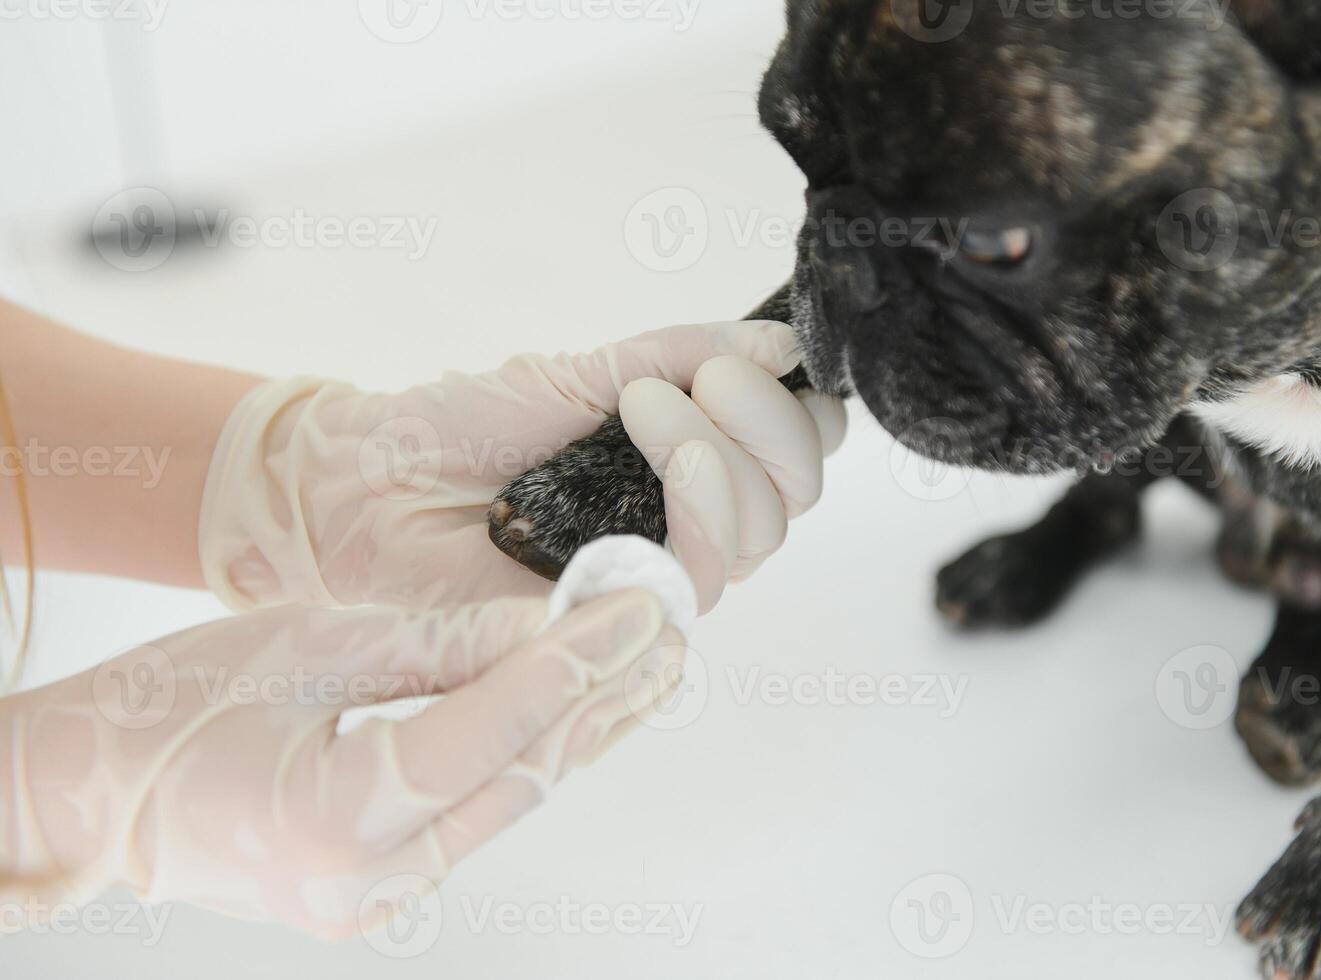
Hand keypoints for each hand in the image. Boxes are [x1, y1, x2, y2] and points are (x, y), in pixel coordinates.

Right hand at [0, 589, 682, 935]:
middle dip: (605, 696)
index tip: (641, 603)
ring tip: (652, 666)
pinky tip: (580, 710)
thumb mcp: (303, 644)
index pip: (494, 729)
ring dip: (583, 728)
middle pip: (521, 776)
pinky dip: (529, 754)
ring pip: (510, 800)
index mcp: (334, 815)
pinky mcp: (380, 893)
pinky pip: (477, 814)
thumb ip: (434, 644)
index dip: (576, 660)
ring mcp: (375, 901)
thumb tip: (545, 621)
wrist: (87, 799)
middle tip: (674, 627)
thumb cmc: (166, 708)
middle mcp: (367, 882)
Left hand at [199, 321, 845, 610]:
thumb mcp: (583, 372)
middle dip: (762, 429)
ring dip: (717, 462)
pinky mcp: (613, 621)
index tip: (736, 362)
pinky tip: (640, 465)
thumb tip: (783, 341)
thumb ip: (683, 357)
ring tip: (643, 412)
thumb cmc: (460, 427)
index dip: (794, 411)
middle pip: (791, 501)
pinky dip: (687, 516)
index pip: (796, 455)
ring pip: (755, 542)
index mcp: (689, 468)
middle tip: (691, 384)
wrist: (366, 481)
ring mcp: (650, 578)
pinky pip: (694, 586)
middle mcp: (684, 528)